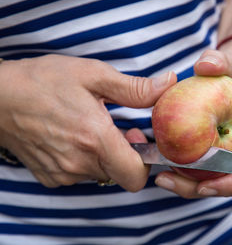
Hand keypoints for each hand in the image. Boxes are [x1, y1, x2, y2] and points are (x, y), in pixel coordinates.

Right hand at [0, 54, 176, 190]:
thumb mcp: (93, 75)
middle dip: (127, 154)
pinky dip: (85, 160)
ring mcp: (62, 173)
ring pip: (101, 174)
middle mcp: (78, 163)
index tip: (138, 138)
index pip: (136, 176)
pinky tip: (74, 137)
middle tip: (117, 127)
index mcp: (94, 139)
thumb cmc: (44, 81)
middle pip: (120, 174)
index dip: (145, 161)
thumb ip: (135, 88)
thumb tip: (168, 85)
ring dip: (105, 155)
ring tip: (91, 128)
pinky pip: (80, 175)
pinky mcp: (50, 176)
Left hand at [154, 49, 231, 197]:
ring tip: (160, 177)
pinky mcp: (213, 154)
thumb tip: (205, 65)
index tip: (205, 186)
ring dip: (186, 185)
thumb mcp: (227, 62)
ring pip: (211, 182)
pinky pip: (199, 171)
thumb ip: (219, 61)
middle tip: (166, 180)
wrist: (230, 77)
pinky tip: (159, 164)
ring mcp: (229, 155)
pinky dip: (182, 174)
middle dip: (198, 189)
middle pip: (228, 185)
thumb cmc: (231, 71)